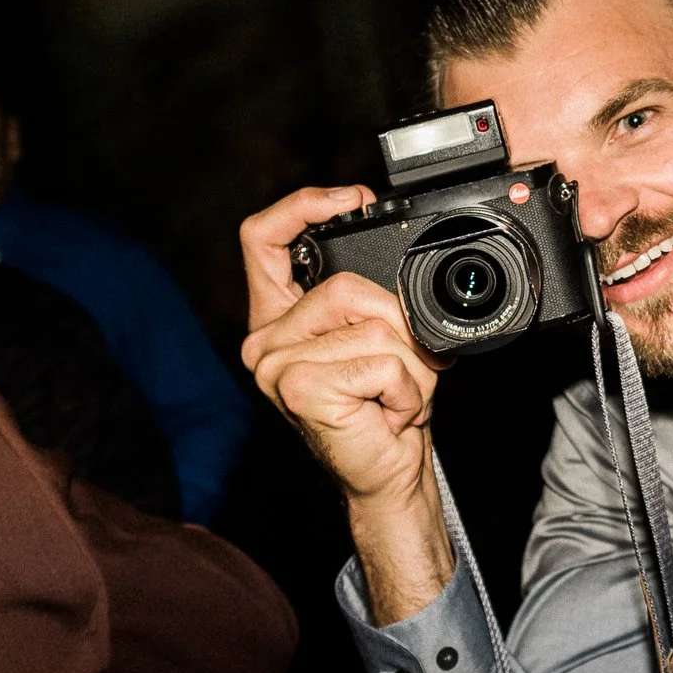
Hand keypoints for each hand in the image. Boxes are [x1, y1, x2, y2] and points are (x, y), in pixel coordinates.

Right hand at [240, 188, 455, 619]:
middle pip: (347, 284)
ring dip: (410, 363)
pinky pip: (382, 363)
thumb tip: (400, 263)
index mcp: (279, 316)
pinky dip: (407, 388)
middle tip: (401, 367)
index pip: (262, 237)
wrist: (387, 472)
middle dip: (399, 324)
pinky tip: (390, 412)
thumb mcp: (380, 336)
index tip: (354, 200)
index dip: (303, 205)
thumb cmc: (384, 405)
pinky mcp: (300, 389)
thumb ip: (372, 296)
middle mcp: (266, 340)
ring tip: (394, 392)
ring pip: (374, 325)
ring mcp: (276, 366)